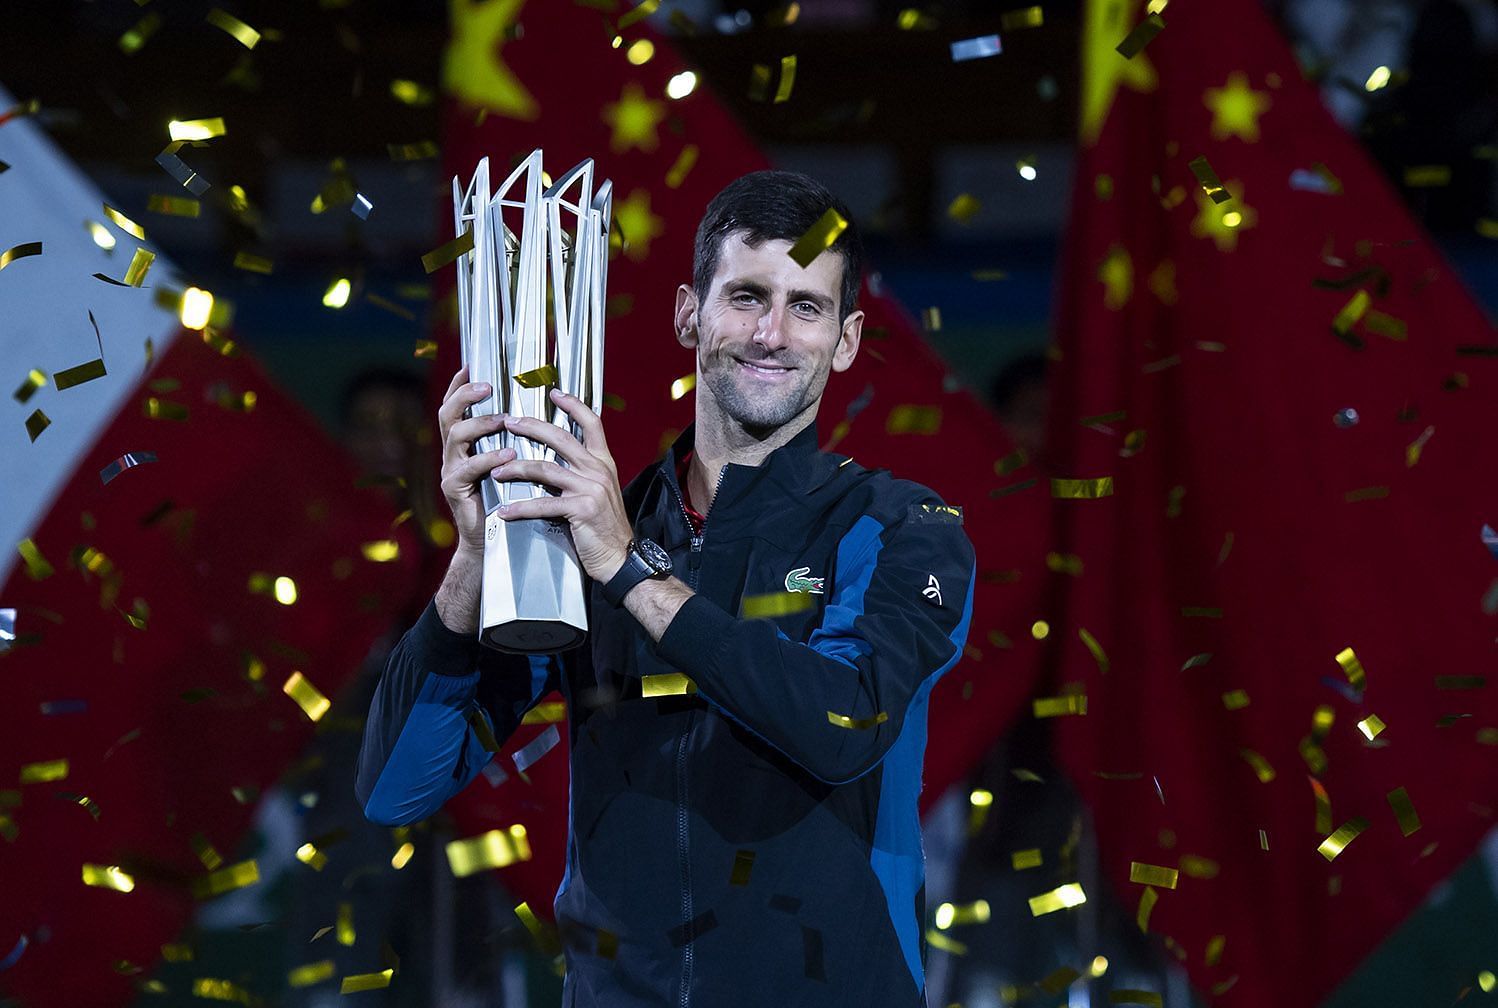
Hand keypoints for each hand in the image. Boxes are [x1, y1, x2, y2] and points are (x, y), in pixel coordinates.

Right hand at [436, 365, 515, 555]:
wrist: (496, 540)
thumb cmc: (509, 498)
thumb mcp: (510, 464)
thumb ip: (513, 439)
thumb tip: (536, 412)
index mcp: (465, 443)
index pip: (457, 406)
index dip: (460, 385)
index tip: (472, 365)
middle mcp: (453, 453)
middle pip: (448, 414)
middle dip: (465, 395)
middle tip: (488, 387)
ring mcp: (451, 470)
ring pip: (455, 436)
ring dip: (480, 424)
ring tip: (503, 419)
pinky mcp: (455, 489)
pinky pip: (469, 467)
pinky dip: (489, 458)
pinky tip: (507, 454)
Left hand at [491, 387, 632, 581]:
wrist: (622, 558)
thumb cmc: (606, 528)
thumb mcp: (600, 491)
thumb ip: (583, 473)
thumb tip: (557, 460)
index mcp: (604, 462)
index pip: (591, 423)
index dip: (573, 405)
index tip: (554, 393)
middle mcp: (599, 470)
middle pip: (561, 437)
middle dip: (532, 427)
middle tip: (510, 422)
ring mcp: (591, 488)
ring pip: (546, 468)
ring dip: (517, 468)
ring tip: (496, 471)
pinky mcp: (581, 509)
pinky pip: (543, 504)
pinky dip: (520, 508)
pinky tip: (504, 511)